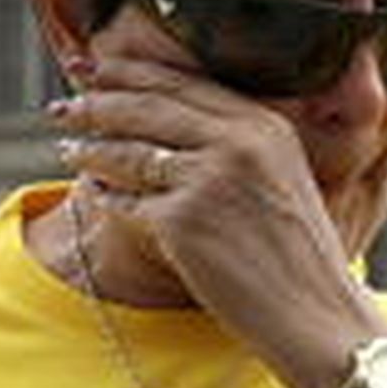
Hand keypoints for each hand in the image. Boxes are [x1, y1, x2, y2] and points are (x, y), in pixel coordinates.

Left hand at [52, 51, 384, 387]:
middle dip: (99, 101)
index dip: (133, 72)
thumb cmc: (303, 257)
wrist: (322, 322)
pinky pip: (129, 204)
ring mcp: (208, 181)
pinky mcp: (184, 224)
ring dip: (91, 147)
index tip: (98, 65)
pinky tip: (93, 194)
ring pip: (131, 152)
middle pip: (149, 107)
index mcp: (264, 124)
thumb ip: (239, 143)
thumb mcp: (283, 177)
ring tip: (66, 145)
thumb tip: (172, 117)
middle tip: (64, 102)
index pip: (184, 83)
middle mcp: (237, 142)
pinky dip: (107, 198)